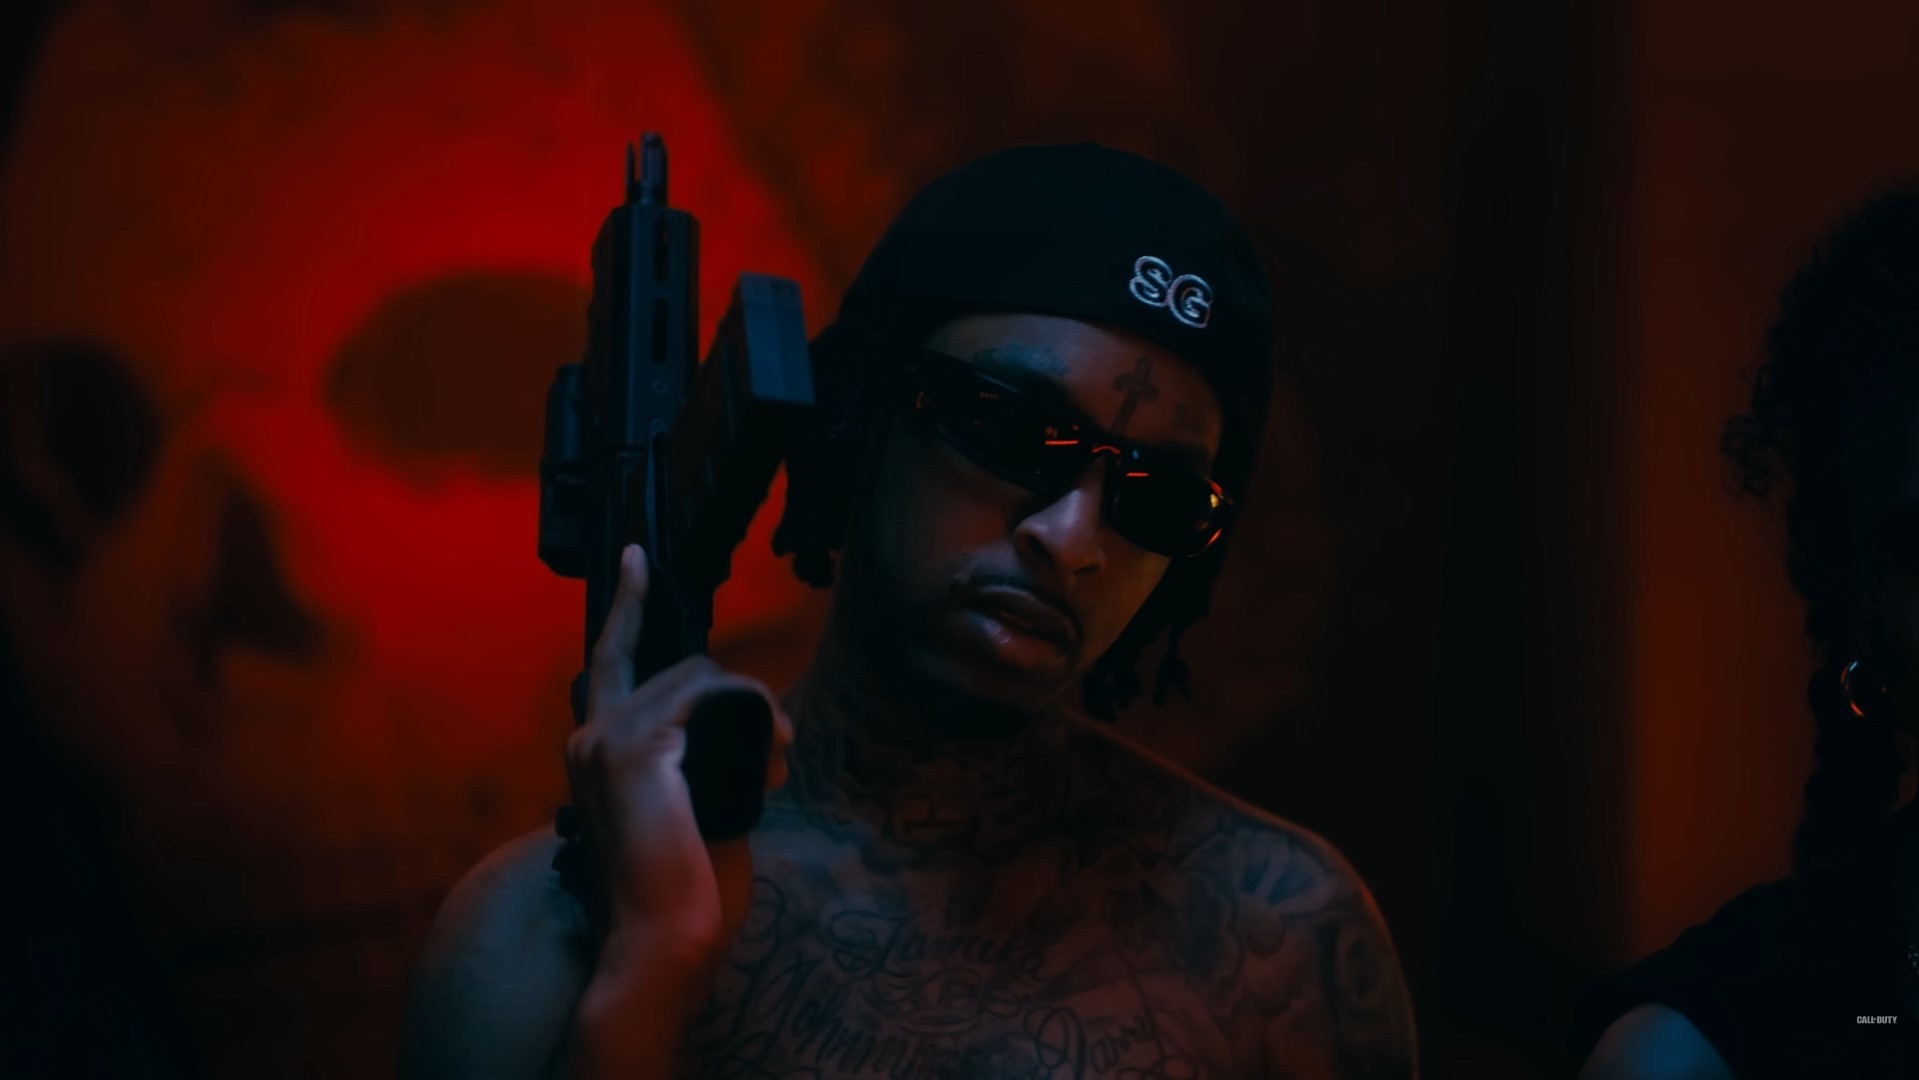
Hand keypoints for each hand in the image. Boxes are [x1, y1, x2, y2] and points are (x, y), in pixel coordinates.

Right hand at [563, 543, 793, 971]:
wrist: (660, 938)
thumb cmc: (682, 891)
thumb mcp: (691, 808)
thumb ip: (700, 756)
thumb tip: (746, 723)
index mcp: (594, 750)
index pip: (608, 657)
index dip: (627, 606)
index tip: (639, 558)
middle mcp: (589, 735)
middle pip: (683, 669)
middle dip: (742, 699)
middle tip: (776, 751)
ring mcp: (607, 736)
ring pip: (703, 679)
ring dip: (757, 713)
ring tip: (776, 763)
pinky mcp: (638, 744)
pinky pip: (712, 693)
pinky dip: (753, 715)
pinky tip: (770, 757)